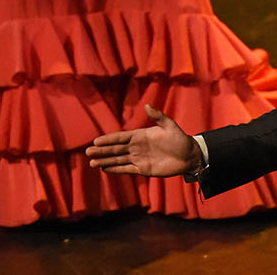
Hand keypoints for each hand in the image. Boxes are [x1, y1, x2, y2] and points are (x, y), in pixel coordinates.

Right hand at [86, 105, 202, 176]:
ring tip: (92, 163)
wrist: (188, 155)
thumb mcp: (169, 126)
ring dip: (105, 161)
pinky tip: (105, 170)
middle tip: (88, 152)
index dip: (108, 139)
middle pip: (115, 150)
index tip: (96, 141)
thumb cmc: (179, 139)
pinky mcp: (143, 169)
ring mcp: (139, 158)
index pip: (120, 137)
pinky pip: (126, 169)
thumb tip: (147, 106)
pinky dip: (116, 170)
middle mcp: (136, 147)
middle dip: (102, 151)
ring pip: (118, 160)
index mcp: (140, 135)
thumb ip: (158, 116)